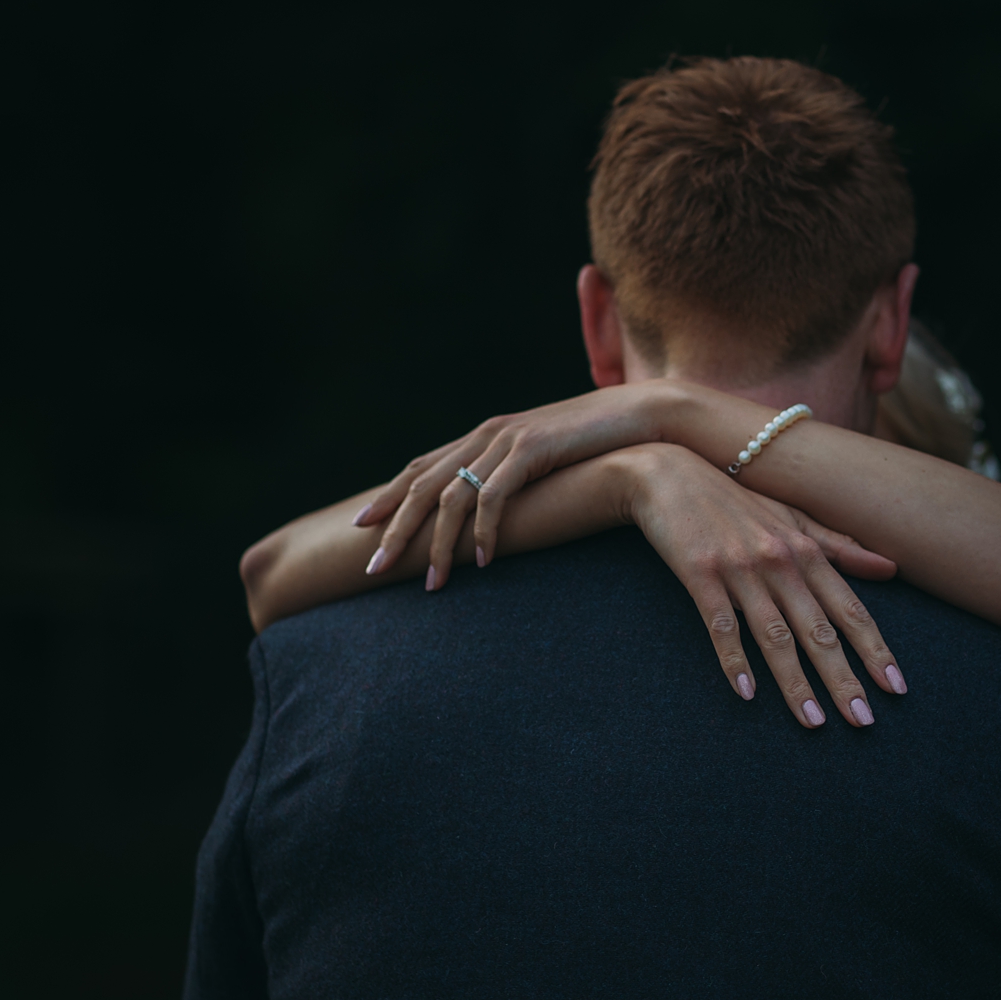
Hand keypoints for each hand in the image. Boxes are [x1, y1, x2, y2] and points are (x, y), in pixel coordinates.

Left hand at [351, 383, 673, 585]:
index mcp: (485, 433)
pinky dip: (486, 532)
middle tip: (372, 568)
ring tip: (432, 583)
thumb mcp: (543, 459)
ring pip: (452, 498)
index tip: (360, 526)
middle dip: (394, 528)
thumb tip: (493, 511)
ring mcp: (507, 441)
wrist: (640, 416)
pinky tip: (485, 562)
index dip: (388, 495)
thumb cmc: (596, 443)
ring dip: (438, 545)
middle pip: (423, 485)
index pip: (422, 466)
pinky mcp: (531, 451)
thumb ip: (513, 475)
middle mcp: (487, 433)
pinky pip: (495, 498)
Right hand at [612, 443, 907, 728]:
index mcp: (805, 550)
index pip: (849, 609)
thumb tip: (893, 569)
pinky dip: (734, 660)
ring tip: (814, 722)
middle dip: (844, 678)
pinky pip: (722, 625)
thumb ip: (840, 547)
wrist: (670, 473)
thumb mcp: (792, 518)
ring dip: (796, 682)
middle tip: (864, 721)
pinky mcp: (701, 574)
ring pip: (775, 635)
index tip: (896, 688)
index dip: (875, 649)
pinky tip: (746, 694)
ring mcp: (740, 568)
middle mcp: (780, 560)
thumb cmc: (735, 501)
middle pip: (818, 630)